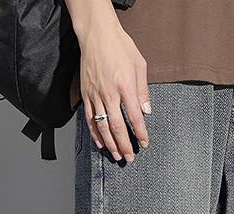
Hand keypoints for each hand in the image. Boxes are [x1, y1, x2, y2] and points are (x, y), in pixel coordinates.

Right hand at [66, 0, 149, 162]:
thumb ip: (143, 91)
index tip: (144, 144)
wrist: (97, 34)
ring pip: (102, 126)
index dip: (140, 133)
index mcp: (125, 87)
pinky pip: (90, 119)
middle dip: (125, 145)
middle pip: (117, 127)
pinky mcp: (86, 94)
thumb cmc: (120, 47)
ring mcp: (96, 95)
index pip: (134, 117)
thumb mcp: (139, 65)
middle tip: (130, 158)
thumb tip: (146, 112)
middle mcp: (109, 94)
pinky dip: (95, 133)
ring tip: (117, 155)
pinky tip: (101, 144)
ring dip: (110, 144)